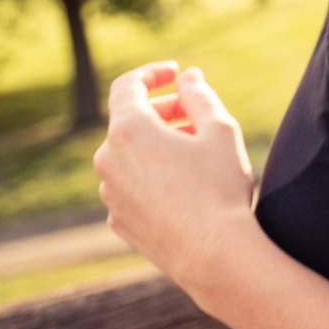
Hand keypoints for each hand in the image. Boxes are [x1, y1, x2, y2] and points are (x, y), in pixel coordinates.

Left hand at [93, 62, 256, 286]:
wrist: (212, 255)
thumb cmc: (219, 187)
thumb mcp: (220, 130)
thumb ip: (200, 95)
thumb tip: (187, 78)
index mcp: (128, 130)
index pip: (128, 86)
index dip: (152, 74)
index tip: (176, 74)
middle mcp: (108, 160)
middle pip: (128, 121)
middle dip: (162, 111)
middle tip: (196, 115)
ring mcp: (110, 194)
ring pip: (129, 156)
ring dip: (158, 145)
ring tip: (196, 154)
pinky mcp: (118, 221)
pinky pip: (132, 187)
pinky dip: (152, 177)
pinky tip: (185, 187)